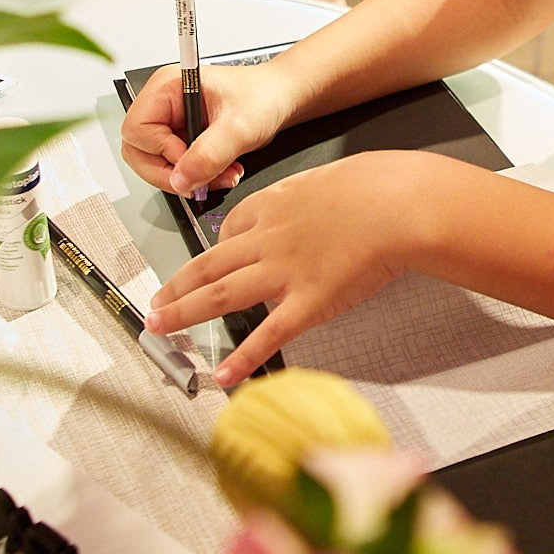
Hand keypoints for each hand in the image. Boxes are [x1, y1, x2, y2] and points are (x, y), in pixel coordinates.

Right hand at [118, 59, 294, 197]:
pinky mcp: (182, 137)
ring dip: (188, 177)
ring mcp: (171, 122)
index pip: (137, 130)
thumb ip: (209, 154)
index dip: (161, 153)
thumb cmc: (263, 95)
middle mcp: (163, 103)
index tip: (191, 162)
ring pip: (157, 164)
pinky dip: (197, 176)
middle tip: (202, 181)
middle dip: (172, 172)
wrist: (281, 98)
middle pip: (139, 151)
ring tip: (222, 175)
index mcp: (167, 87)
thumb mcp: (239, 127)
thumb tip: (180, 179)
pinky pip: (176, 167)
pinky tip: (221, 171)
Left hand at [144, 149, 433, 383]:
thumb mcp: (330, 178)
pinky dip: (242, 358)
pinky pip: (268, 335)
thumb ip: (310, 198)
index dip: (210, 251)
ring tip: (160, 329)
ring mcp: (284, 272)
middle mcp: (268, 239)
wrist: (399, 204)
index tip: (201, 266)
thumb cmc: (377, 187)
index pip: (229, 229)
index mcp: (274, 205)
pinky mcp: (309, 302)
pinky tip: (222, 375)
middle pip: (209, 265)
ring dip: (185, 313)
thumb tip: (312, 205)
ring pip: (221, 295)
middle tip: (154, 305)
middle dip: (176, 286)